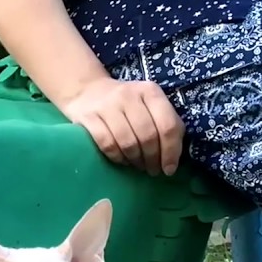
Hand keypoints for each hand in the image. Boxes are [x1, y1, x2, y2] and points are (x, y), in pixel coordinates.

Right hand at [57, 76, 183, 175]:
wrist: (89, 91)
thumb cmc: (128, 104)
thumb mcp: (151, 105)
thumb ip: (166, 124)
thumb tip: (173, 157)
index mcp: (150, 92)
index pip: (168, 125)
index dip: (171, 151)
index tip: (169, 169)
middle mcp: (129, 95)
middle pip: (148, 136)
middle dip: (152, 159)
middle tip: (152, 170)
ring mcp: (107, 105)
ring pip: (128, 142)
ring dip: (135, 160)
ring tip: (137, 165)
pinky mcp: (89, 117)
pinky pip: (107, 144)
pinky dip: (117, 157)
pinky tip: (121, 159)